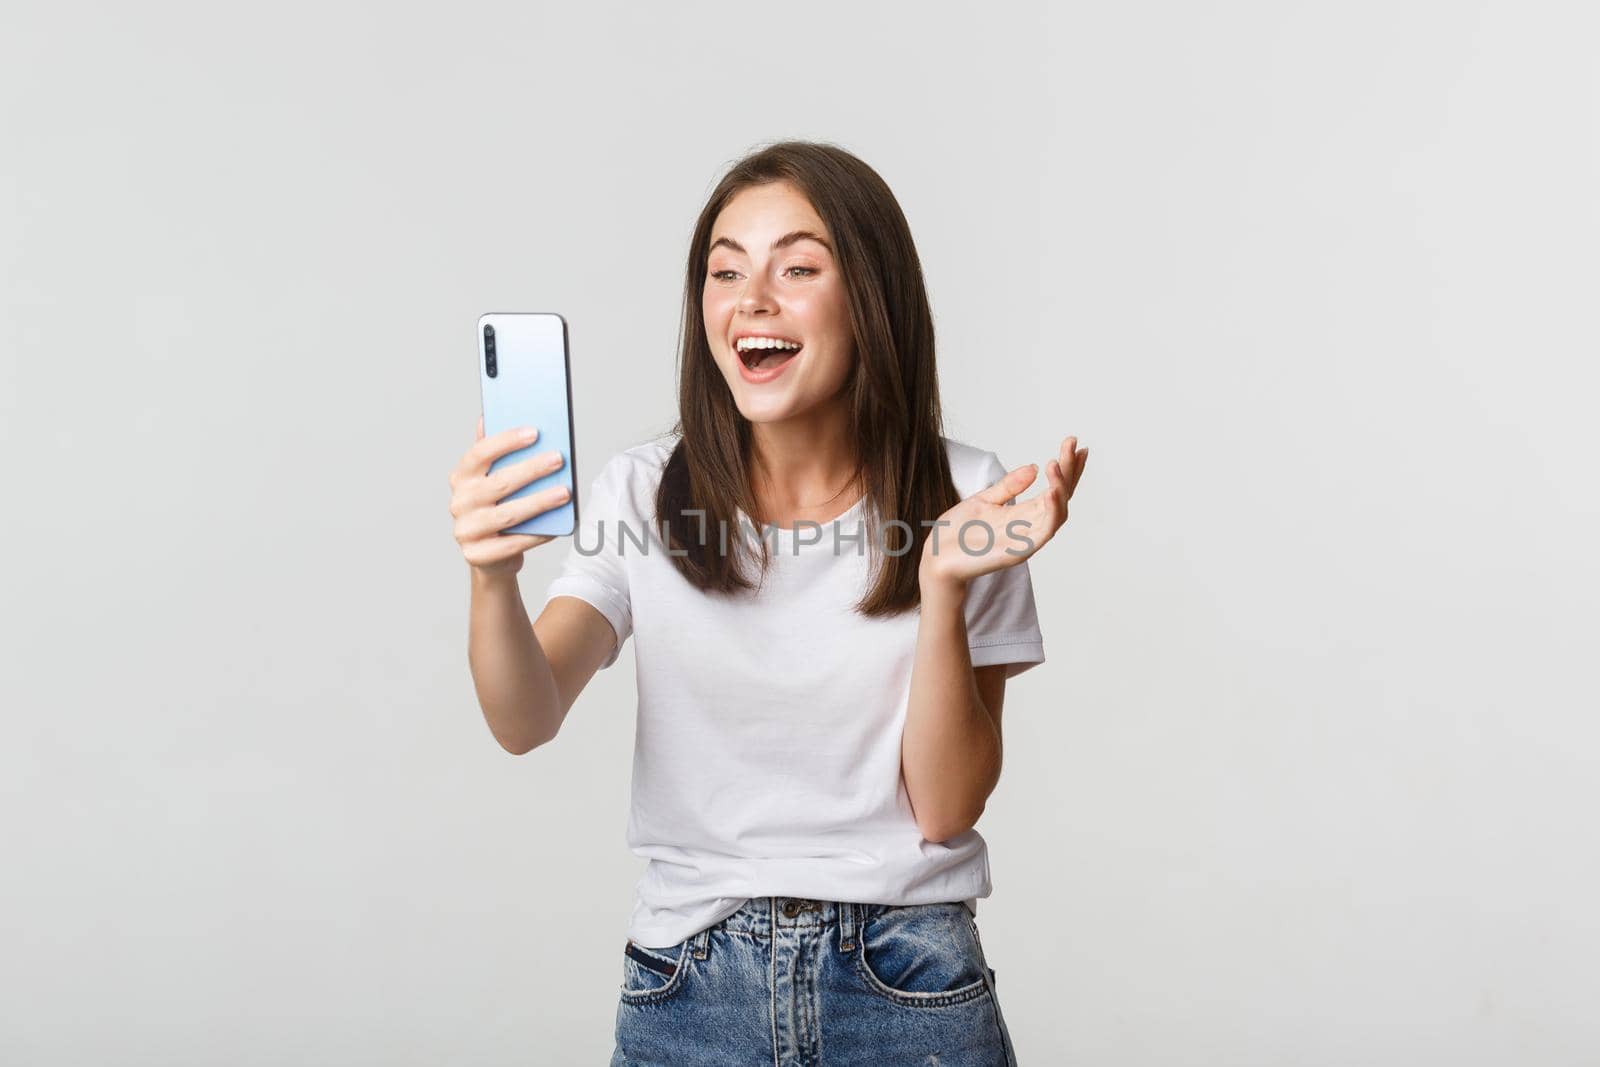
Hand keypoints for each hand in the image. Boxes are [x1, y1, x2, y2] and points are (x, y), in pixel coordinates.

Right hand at [449, 415, 570, 577]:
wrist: (491, 556)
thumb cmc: (497, 508)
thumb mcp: (492, 479)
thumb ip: (493, 452)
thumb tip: (488, 417)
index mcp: (461, 477)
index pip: (479, 453)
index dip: (506, 441)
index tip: (535, 432)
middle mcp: (459, 502)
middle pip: (498, 483)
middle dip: (531, 470)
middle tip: (559, 459)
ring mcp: (466, 530)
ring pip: (507, 514)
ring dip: (539, 502)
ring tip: (564, 493)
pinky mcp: (477, 555)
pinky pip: (513, 544)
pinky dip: (537, 534)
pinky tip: (557, 526)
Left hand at [919, 435, 1087, 590]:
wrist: (936, 558)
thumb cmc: (957, 533)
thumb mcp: (984, 500)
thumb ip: (1009, 486)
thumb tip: (1034, 467)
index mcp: (1023, 515)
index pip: (1054, 489)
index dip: (1066, 468)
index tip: (1072, 442)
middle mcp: (1029, 527)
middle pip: (1061, 498)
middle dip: (1069, 471)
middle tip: (1072, 444)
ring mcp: (1026, 540)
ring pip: (1058, 514)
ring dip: (1062, 488)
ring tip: (1058, 464)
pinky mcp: (1018, 552)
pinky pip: (1044, 532)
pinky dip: (1052, 512)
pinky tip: (1051, 491)